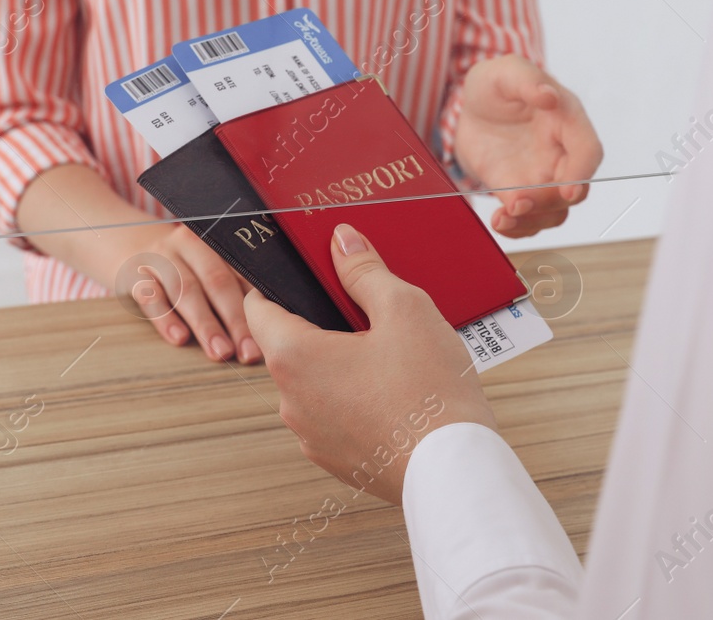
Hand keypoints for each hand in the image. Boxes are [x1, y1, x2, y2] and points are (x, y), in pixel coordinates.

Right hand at [16, 164, 264, 363]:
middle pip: (217, 282)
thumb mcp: (202, 266)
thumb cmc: (177, 266)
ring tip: (220, 353)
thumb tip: (267, 329)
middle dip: (235, 320)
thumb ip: (229, 287)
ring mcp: (159, 258)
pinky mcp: (133, 273)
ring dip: (205, 323)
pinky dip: (165, 317)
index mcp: (213, 243)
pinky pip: (150, 295)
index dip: (256, 310)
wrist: (121, 242)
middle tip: (247, 353)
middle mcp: (188, 245)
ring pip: (186, 290)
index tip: (268, 340)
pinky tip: (178, 338)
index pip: (240, 277)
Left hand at [247, 224, 494, 504]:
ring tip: (392, 356)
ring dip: (341, 365)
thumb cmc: (429, 393)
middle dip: (323, 325)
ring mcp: (311, 436)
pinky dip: (355, 400)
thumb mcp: (403, 309)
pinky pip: (334, 416)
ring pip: (314, 383)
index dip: (278, 284)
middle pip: (290, 345)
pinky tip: (396, 392)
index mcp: (294, 357)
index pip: (257, 307)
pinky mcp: (336, 460)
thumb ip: (364, 270)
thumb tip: (341, 242)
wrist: (455, 471)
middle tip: (368, 313)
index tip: (306, 276)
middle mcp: (291, 401)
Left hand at [453, 55, 603, 236]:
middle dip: (549, 202)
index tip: (566, 190)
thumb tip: (548, 96)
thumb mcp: (507, 72)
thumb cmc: (497, 83)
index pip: (588, 151)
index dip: (582, 173)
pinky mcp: (520, 191)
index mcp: (568, 120)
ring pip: (555, 211)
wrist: (471, 105)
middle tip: (516, 204)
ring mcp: (544, 175)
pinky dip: (517, 228)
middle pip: (574, 189)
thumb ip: (527, 81)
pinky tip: (498, 222)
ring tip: (501, 219)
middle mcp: (563, 153)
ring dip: (532, 221)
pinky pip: (529, 219)